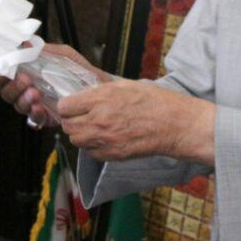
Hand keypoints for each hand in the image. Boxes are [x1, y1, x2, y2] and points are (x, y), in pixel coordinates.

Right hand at [0, 44, 107, 128]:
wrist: (99, 87)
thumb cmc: (79, 70)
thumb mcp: (63, 55)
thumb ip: (43, 50)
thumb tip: (24, 43)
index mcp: (25, 73)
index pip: (2, 76)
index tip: (5, 68)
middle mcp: (26, 90)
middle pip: (5, 92)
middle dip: (12, 86)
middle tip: (25, 79)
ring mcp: (34, 105)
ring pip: (18, 105)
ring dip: (23, 99)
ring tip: (35, 93)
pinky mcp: (45, 118)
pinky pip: (33, 120)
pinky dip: (34, 114)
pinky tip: (39, 108)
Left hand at [57, 80, 215, 163]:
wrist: (175, 125)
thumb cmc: (155, 101)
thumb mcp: (125, 85)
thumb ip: (100, 91)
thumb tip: (84, 94)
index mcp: (101, 99)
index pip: (65, 106)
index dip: (68, 105)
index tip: (74, 104)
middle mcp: (99, 121)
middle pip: (67, 126)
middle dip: (72, 120)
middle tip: (82, 116)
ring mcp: (105, 141)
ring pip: (76, 141)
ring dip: (81, 134)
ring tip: (93, 127)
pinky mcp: (113, 155)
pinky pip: (91, 153)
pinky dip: (93, 147)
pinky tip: (105, 138)